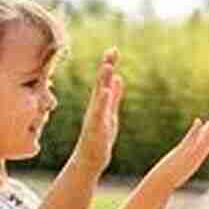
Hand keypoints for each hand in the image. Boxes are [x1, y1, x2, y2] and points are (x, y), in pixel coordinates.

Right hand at [74, 48, 123, 173]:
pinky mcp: (96, 129)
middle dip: (106, 67)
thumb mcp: (111, 113)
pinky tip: (106, 92)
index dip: (109, 65)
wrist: (90, 159)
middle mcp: (96, 107)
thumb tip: (118, 78)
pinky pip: (99, 113)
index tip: (114, 49)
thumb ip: (114, 97)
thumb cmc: (100, 137)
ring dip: (103, 81)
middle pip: (101, 84)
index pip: (105, 81)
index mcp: (100, 104)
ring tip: (108, 67)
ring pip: (99, 96)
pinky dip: (102, 102)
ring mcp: (95, 118)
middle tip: (112, 51)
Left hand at [150, 113, 208, 189]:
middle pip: (208, 140)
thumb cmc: (164, 182)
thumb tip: (174, 172)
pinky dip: (195, 131)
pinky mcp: (181, 153)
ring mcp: (189, 155)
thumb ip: (176, 170)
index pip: (205, 147)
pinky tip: (198, 121)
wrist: (160, 185)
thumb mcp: (173, 175)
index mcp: (193, 162)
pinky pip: (190, 140)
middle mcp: (194, 158)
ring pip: (204, 138)